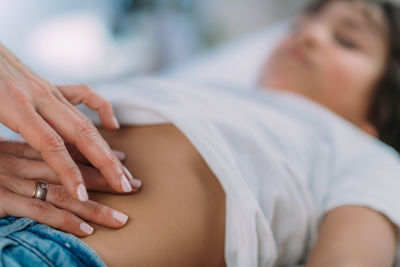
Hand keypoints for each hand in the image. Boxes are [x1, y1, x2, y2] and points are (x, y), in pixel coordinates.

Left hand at [0, 43, 133, 200]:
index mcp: (15, 105)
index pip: (51, 146)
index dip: (69, 173)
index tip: (83, 197)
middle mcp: (40, 98)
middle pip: (81, 135)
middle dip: (105, 164)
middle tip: (123, 186)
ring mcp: (50, 91)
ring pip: (86, 123)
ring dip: (108, 150)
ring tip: (124, 171)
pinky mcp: (53, 87)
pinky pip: (86, 96)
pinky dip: (103, 110)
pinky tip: (112, 127)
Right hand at [0, 141, 140, 236]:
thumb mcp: (1, 152)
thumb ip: (27, 153)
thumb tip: (50, 158)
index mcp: (25, 147)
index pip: (70, 150)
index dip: (99, 157)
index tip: (123, 161)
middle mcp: (25, 162)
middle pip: (75, 170)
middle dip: (108, 178)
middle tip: (133, 186)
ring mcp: (14, 180)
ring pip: (64, 194)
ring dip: (95, 208)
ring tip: (119, 218)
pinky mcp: (2, 199)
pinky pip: (39, 211)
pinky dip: (65, 221)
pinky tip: (86, 230)